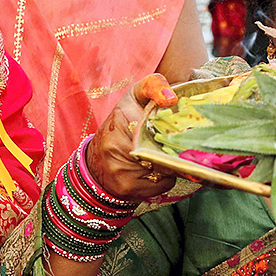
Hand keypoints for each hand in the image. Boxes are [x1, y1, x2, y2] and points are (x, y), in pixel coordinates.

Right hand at [86, 74, 178, 202]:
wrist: (96, 159)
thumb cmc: (122, 123)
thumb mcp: (134, 96)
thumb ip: (153, 85)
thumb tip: (171, 98)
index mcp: (122, 119)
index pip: (158, 125)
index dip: (173, 129)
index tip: (179, 128)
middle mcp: (117, 147)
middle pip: (165, 150)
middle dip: (175, 148)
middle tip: (177, 142)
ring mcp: (121, 171)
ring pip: (166, 169)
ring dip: (171, 163)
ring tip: (163, 154)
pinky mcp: (127, 189)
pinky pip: (162, 184)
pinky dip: (165, 178)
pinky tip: (156, 170)